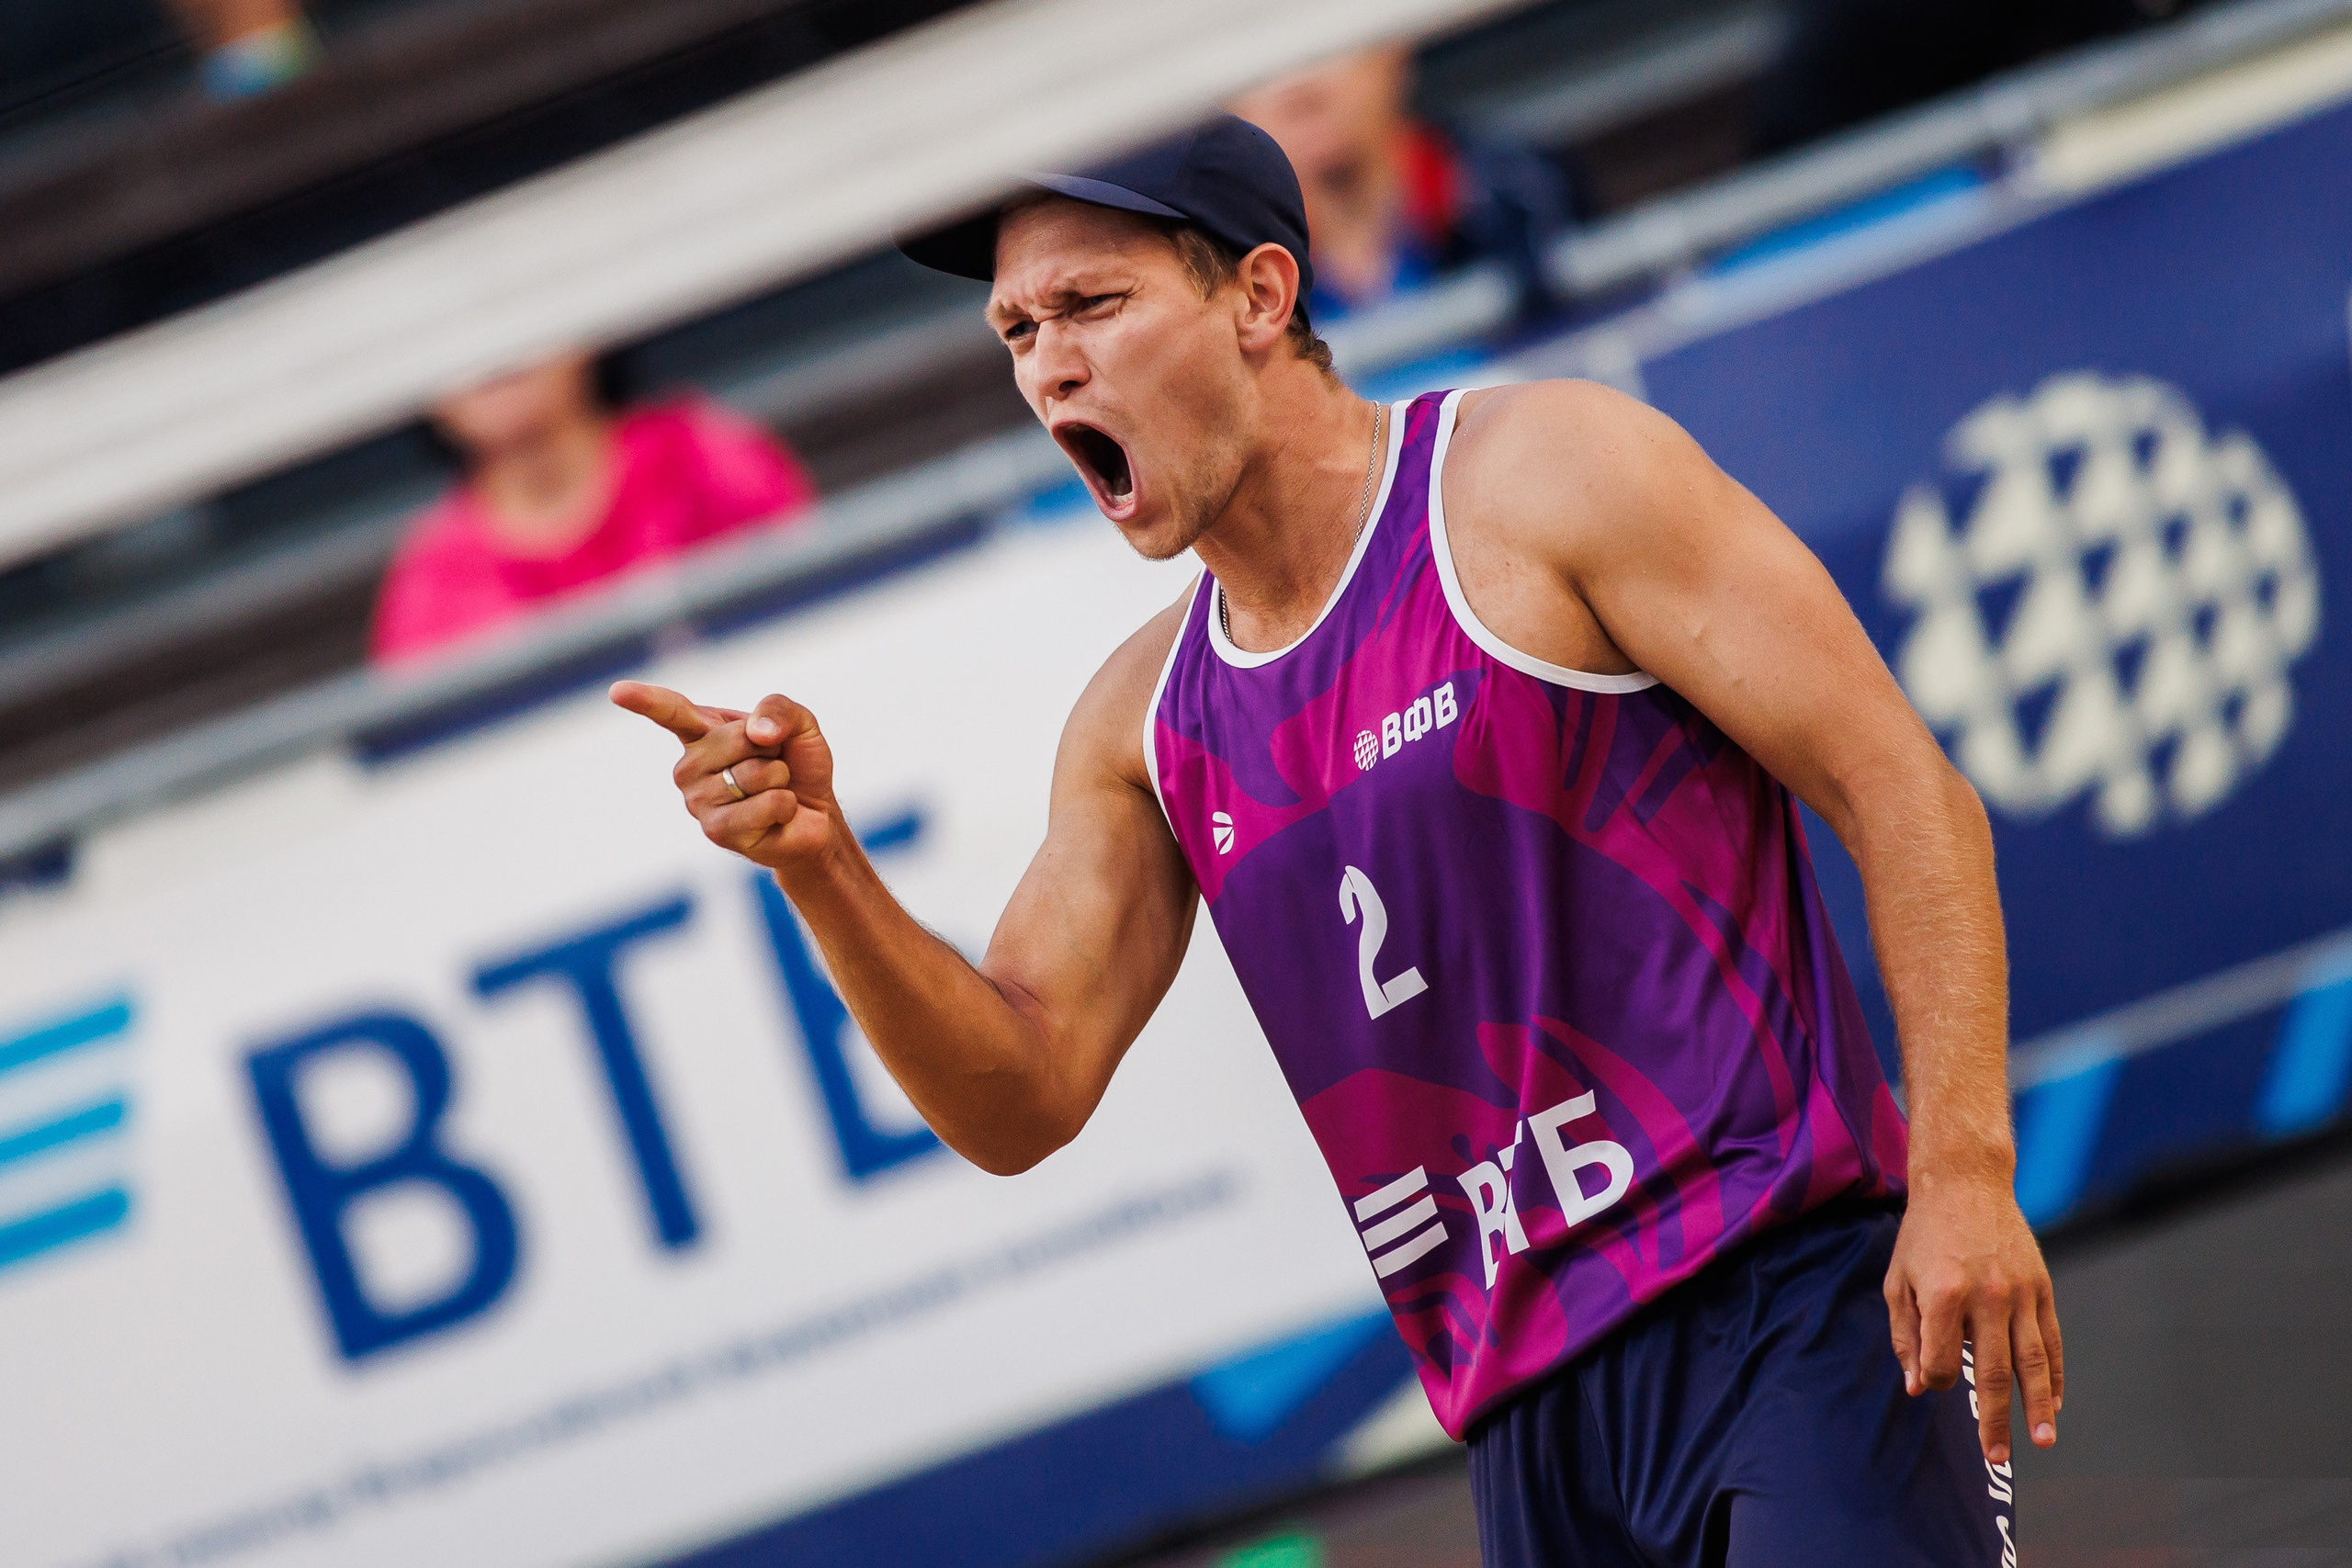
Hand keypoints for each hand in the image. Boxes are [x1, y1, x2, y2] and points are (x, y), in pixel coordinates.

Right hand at [610, 681, 840, 873]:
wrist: (816, 818)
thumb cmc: (798, 768)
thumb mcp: (800, 725)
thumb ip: (781, 709)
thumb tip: (756, 732)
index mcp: (702, 733)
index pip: (670, 711)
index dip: (645, 700)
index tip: (618, 692)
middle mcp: (690, 766)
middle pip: (738, 738)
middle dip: (771, 750)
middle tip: (773, 766)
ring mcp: (698, 800)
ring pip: (754, 773)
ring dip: (780, 780)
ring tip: (774, 791)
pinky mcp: (715, 831)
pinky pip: (765, 804)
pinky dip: (784, 806)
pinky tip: (776, 816)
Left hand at [1884, 1168, 2062, 1466]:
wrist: (1965, 1182)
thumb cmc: (1923, 1236)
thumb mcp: (1898, 1280)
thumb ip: (1905, 1336)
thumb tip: (1919, 1387)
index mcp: (1944, 1294)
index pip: (1942, 1361)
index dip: (1935, 1378)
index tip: (1932, 1378)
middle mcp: (1987, 1296)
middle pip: (1994, 1373)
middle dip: (1994, 1421)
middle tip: (1996, 1459)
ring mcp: (2020, 1293)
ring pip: (2034, 1363)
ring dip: (2039, 1407)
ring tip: (2043, 1441)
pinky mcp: (2042, 1288)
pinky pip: (2052, 1341)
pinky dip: (2056, 1376)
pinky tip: (2056, 1404)